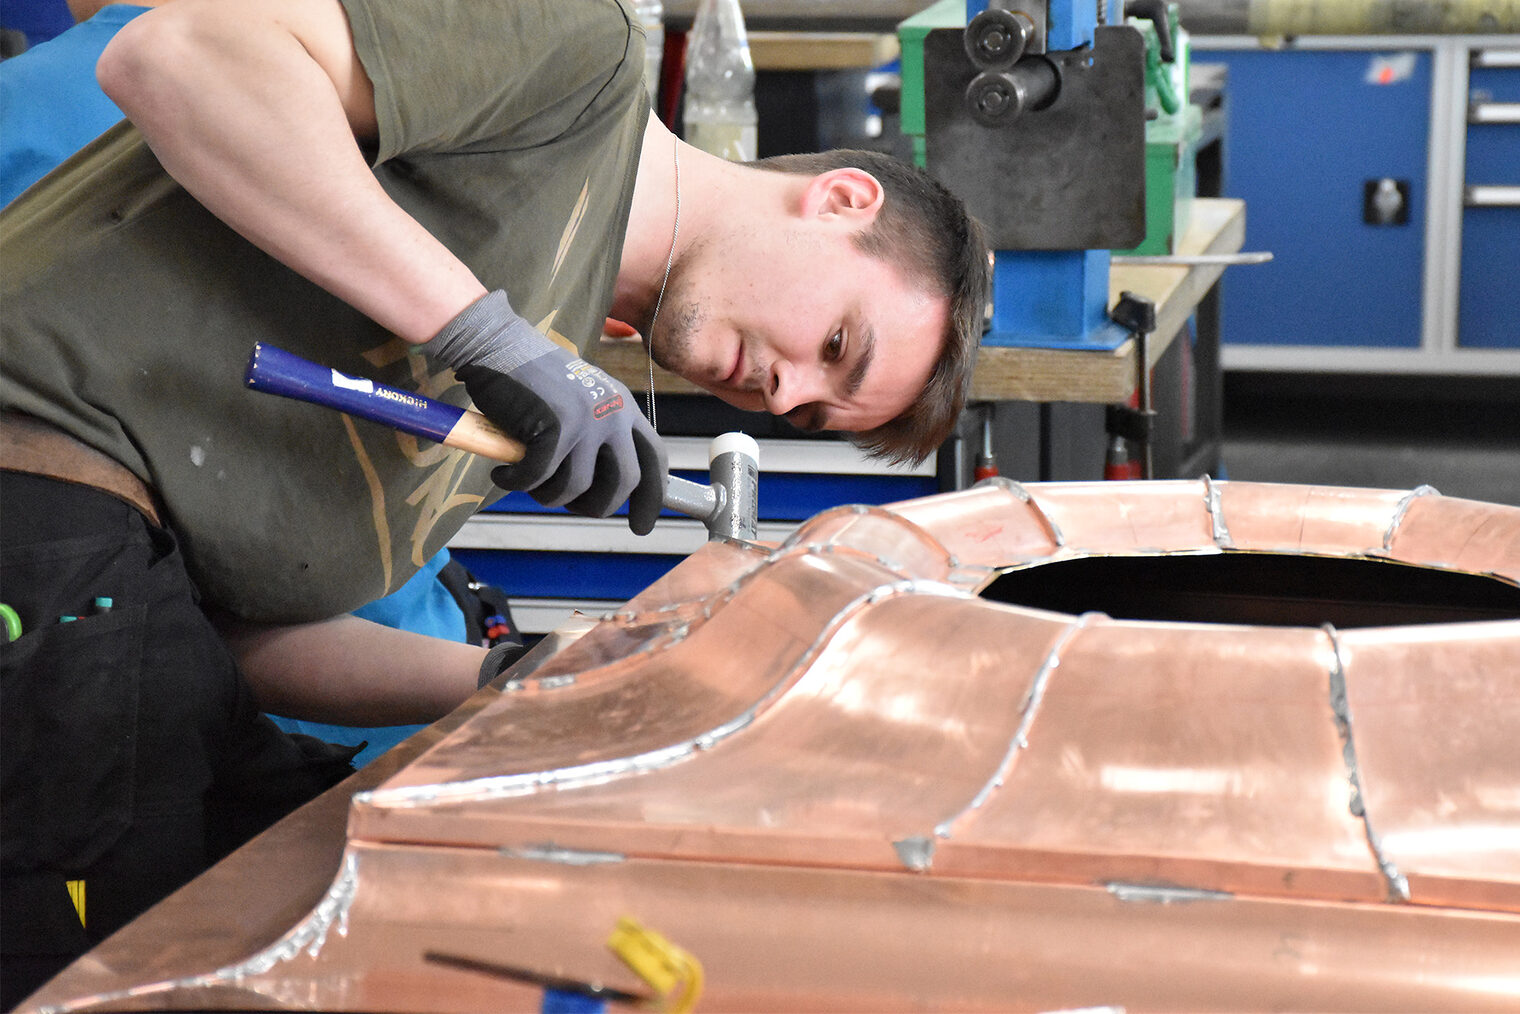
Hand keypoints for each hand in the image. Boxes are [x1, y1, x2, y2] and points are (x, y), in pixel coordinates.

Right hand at [427, 291, 666, 534]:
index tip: (641, 526)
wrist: (497, 345)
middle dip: (594, 506)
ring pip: (576, 488)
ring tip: (526, 480)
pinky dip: (516, 483)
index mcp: (624, 408)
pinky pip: (539, 478)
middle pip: (623, 484)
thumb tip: (602, 489)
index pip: (655, 460)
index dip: (651, 498)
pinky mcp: (556, 427)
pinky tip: (503, 473)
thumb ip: (598, 437)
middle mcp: (614, 414)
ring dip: (547, 495)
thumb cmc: (531, 379)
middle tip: (567, 506)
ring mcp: (587, 420)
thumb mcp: (581, 402)